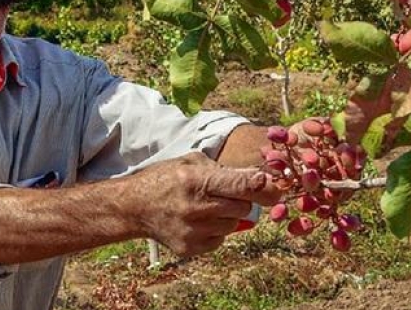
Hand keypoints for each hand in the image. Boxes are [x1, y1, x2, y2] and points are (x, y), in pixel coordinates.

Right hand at [125, 152, 280, 256]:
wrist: (134, 206)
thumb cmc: (167, 179)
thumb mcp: (192, 162)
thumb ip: (225, 171)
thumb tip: (260, 180)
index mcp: (196, 180)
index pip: (240, 185)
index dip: (262, 186)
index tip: (275, 187)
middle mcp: (196, 207)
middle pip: (243, 208)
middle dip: (241, 200)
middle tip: (227, 194)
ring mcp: (193, 231)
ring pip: (234, 225)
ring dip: (228, 215)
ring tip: (207, 206)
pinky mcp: (190, 248)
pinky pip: (221, 239)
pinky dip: (217, 230)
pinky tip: (198, 220)